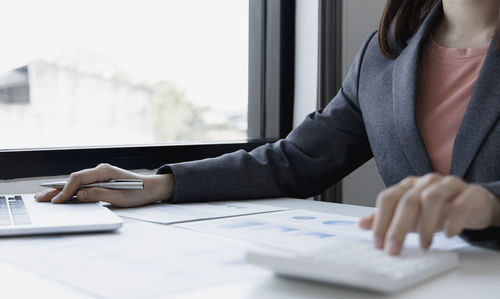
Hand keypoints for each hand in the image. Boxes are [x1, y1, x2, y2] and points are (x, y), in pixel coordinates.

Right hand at [35, 164, 174, 207]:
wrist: (153, 188)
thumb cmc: (139, 192)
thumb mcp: (119, 197)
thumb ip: (98, 195)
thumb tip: (78, 196)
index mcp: (105, 171)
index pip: (79, 178)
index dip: (66, 190)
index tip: (57, 200)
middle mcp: (100, 170)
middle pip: (74, 179)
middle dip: (57, 189)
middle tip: (40, 198)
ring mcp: (100, 175)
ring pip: (76, 182)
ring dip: (62, 190)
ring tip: (46, 198)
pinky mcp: (101, 180)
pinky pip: (83, 185)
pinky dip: (72, 191)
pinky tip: (61, 197)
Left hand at [359, 173, 499, 254]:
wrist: (473, 204)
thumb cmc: (438, 209)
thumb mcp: (409, 216)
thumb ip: (386, 218)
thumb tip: (361, 224)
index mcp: (408, 186)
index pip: (388, 198)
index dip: (380, 221)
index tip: (378, 243)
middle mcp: (425, 182)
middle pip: (407, 201)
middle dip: (398, 228)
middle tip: (394, 249)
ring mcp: (447, 185)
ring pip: (431, 198)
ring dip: (425, 225)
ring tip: (424, 245)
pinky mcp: (469, 193)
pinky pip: (460, 204)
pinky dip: (453, 220)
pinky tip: (448, 234)